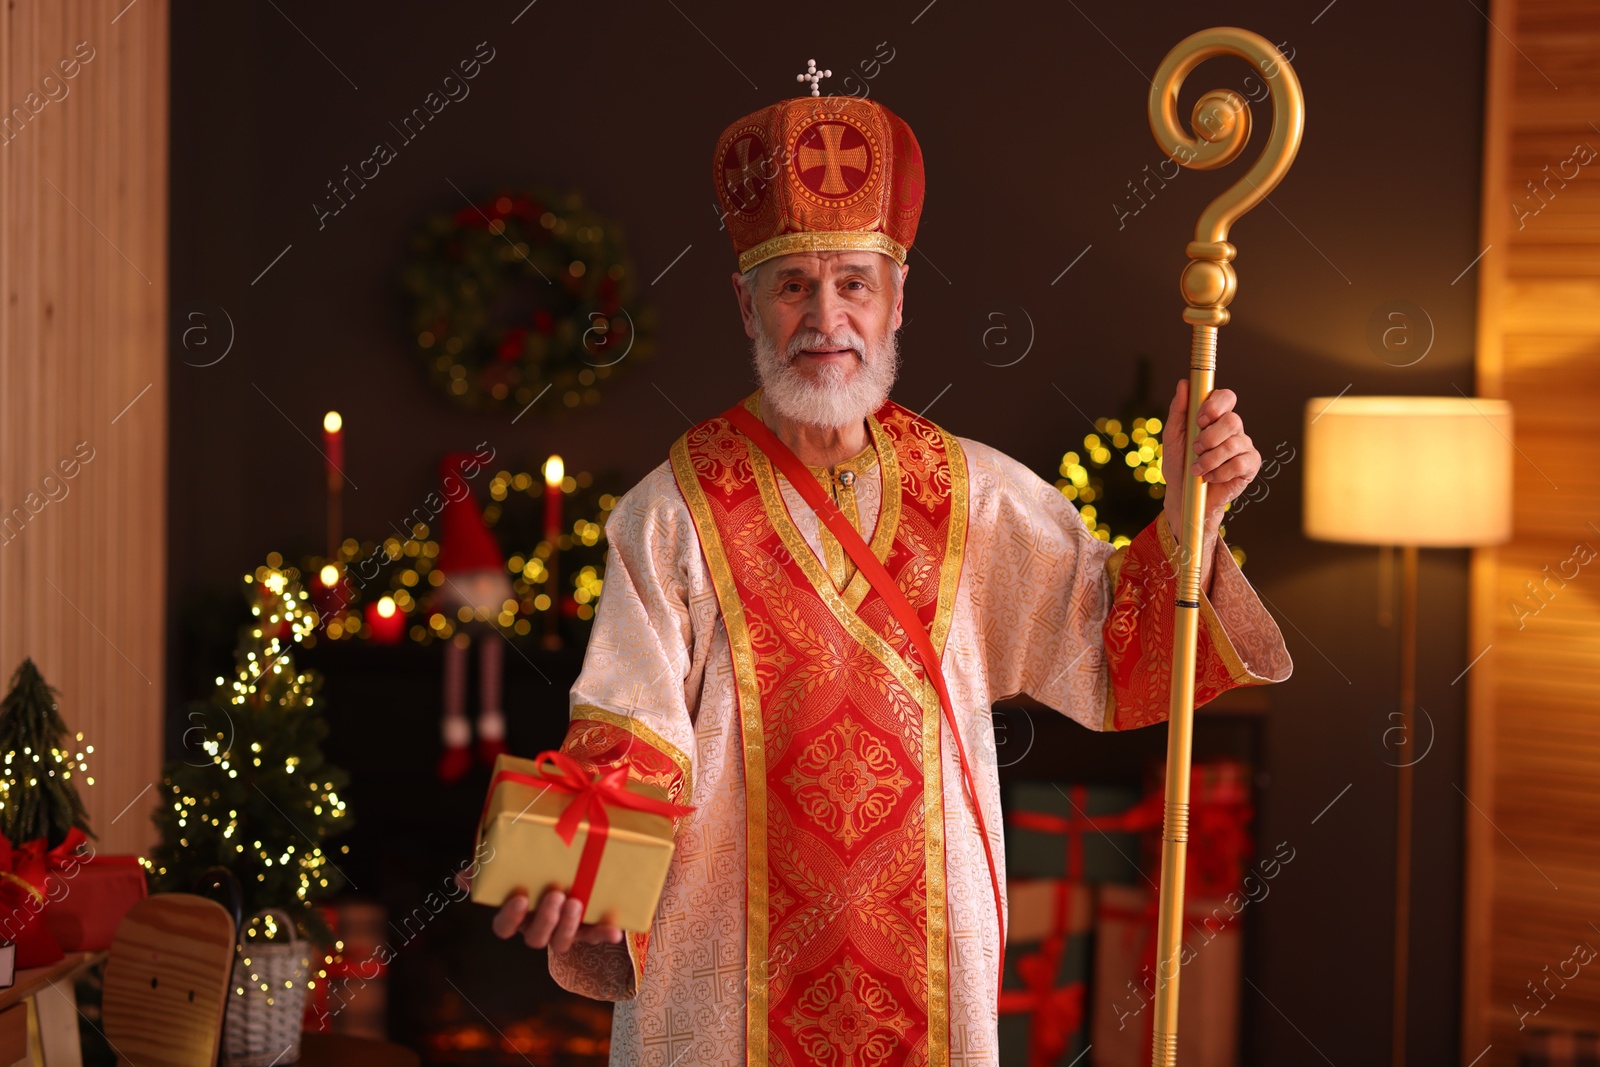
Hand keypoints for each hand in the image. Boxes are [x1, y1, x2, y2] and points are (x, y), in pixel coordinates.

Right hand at [454, 870, 623, 952]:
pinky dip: (605, 935)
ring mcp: (564, 932)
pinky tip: (614, 930)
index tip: (520, 898)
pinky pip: (597, 937)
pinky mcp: (589, 929)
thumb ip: (486, 870)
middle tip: (556, 895)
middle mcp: (538, 928)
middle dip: (545, 919)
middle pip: (535, 938)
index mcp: (517, 916)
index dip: (510, 917)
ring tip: (575, 902)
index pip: (504, 927)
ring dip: (568, 926)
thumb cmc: (534, 871)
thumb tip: (462, 878)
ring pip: (562, 942)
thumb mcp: (511, 867)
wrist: (573, 872)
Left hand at [1160, 379, 1260, 534]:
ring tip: (1196, 469)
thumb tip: (1184, 384)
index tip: (1200, 419)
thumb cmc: (1179, 464)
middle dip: (1210, 436)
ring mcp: (1244, 447)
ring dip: (1210, 459)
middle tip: (1195, 449)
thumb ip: (1179, 410)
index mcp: (1216, 417)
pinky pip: (1240, 463)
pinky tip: (1210, 477)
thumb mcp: (1173, 436)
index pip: (1226, 397)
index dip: (1216, 405)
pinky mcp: (1250, 466)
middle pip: (1232, 420)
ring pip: (1234, 444)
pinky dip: (1220, 472)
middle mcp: (1233, 429)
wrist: (1183, 496)